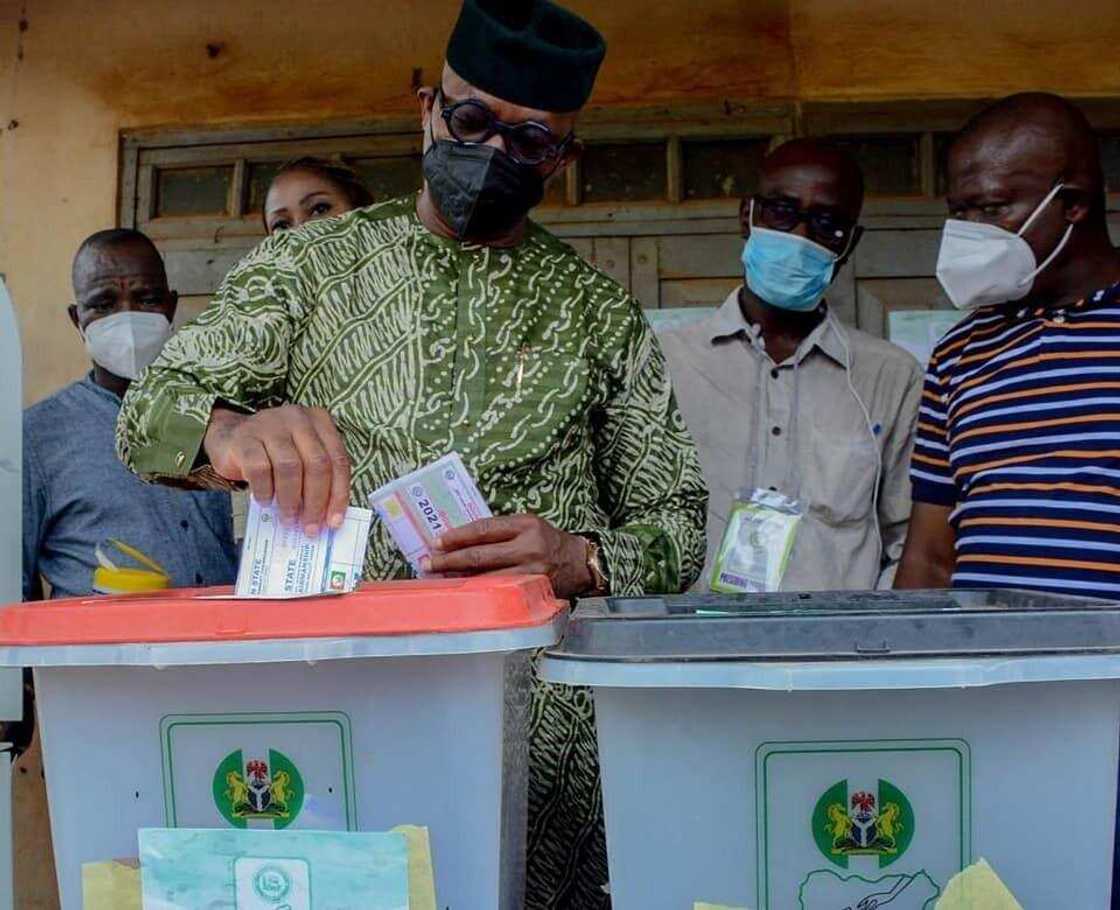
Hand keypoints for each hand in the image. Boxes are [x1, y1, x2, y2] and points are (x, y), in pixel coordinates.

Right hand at [203, 404, 350, 534]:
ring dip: (290, 500)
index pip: (338, 460)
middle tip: (310, 526)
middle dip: (316, 501)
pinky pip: (259, 469)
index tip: (334, 522)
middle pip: (317, 464)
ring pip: (290, 467)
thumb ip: (317, 479)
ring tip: (288, 519)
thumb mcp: (302, 457)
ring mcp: (270, 424)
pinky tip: (265, 502)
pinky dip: (265, 491)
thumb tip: (328, 518)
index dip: (339, 494)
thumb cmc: (274, 453)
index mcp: (319, 421)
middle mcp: (298, 418)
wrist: (231, 438)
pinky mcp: (245, 438)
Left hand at [423, 514, 593, 597]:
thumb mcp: (528, 525)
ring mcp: (530, 572)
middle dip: (450, 559)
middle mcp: (528, 547)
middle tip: (428, 563)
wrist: (580, 563)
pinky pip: (499, 593)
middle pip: (480, 554)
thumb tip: (460, 542)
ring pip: (486, 577)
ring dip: (458, 579)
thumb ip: (500, 531)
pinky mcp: (532, 591)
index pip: (483, 529)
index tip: (437, 541)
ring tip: (438, 580)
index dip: (457, 536)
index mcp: (525, 525)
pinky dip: (478, 593)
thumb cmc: (548, 541)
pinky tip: (463, 593)